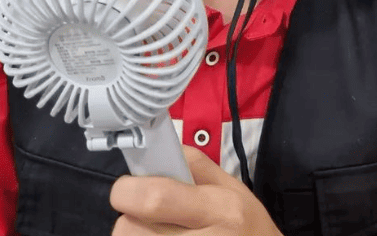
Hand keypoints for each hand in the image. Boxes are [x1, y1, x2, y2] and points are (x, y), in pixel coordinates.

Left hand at [110, 145, 282, 234]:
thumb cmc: (248, 225)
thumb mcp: (232, 188)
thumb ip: (194, 165)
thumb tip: (158, 149)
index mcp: (219, 206)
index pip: (156, 197)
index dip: (129, 191)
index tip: (127, 188)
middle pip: (132, 230)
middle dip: (128, 219)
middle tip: (141, 215)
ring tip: (156, 232)